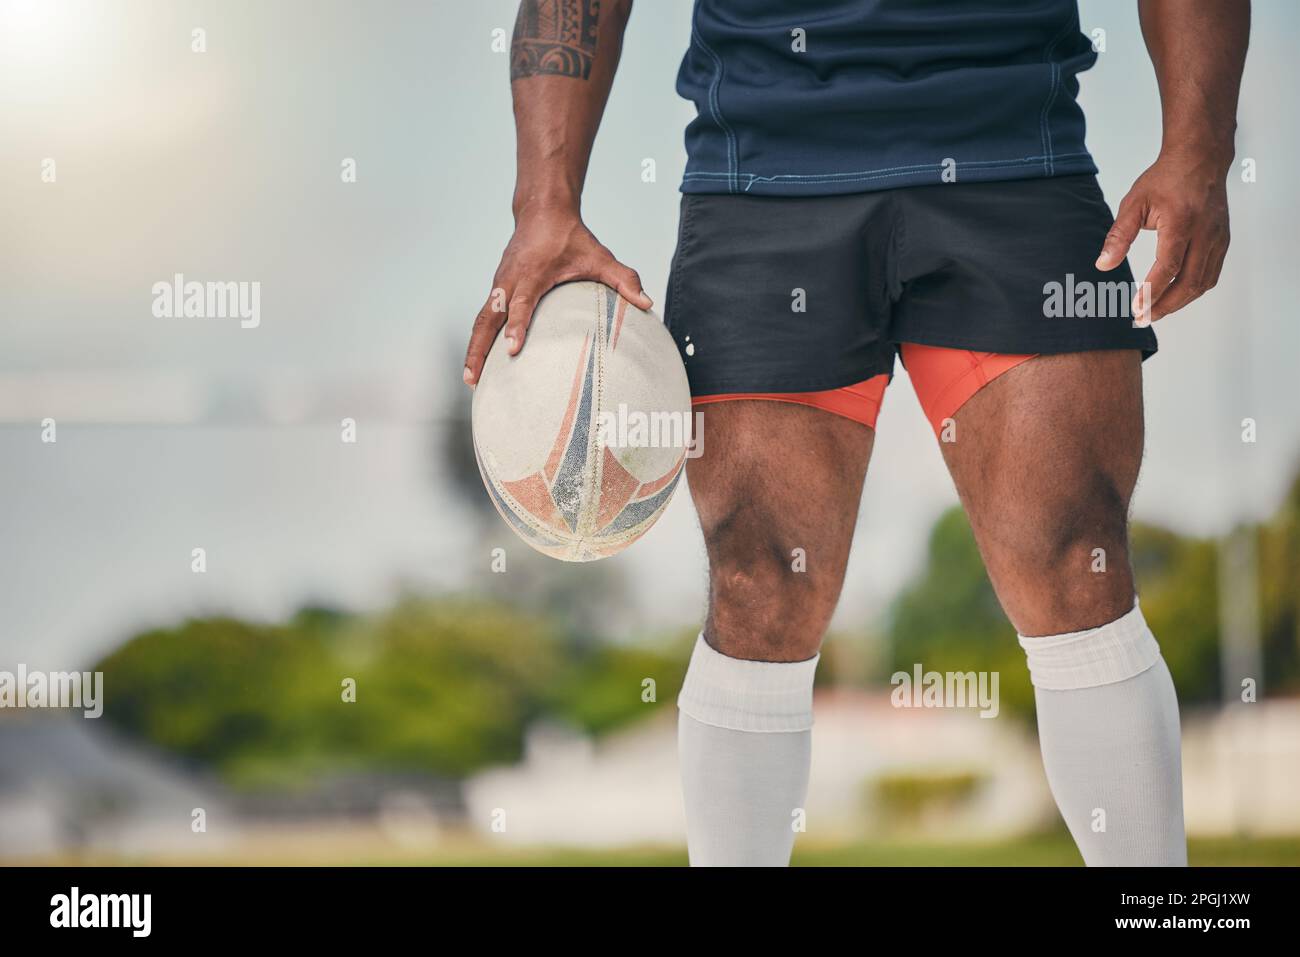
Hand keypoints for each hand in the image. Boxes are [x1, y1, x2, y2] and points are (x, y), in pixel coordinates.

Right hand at [463, 207, 650, 386]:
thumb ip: (624, 280)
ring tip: (470, 380)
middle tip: (473, 379)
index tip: (512, 350)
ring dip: (473, 349)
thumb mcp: (600, 257)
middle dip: (478, 350)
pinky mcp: (497, 287)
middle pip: (487, 319)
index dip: (516, 326)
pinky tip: (480, 363)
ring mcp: (499, 284)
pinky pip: (484, 316)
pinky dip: (478, 338)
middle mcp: (510, 280)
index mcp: (533, 274)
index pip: (521, 303)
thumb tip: (647, 304)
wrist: (542, 212)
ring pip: (481, 319)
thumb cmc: (572, 237)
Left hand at [1096, 152, 1230, 324]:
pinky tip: (1175, 296)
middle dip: (1165, 306)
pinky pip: (1211, 274)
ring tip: (1156, 313)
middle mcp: (1205, 233)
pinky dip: (1193, 290)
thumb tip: (1103, 266)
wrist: (1200, 159)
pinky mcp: (1223, 241)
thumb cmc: (1166, 179)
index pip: (1168, 267)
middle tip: (1142, 319)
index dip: (1152, 292)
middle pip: (1189, 282)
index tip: (1136, 309)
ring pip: (1203, 282)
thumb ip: (1118, 236)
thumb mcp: (1134, 204)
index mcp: (1182, 223)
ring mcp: (1218, 238)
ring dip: (1180, 302)